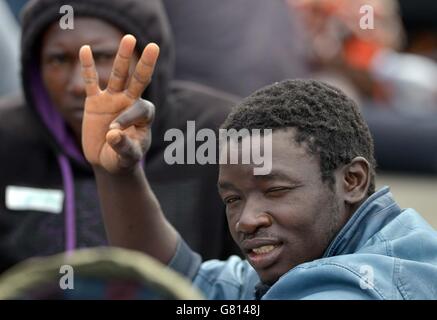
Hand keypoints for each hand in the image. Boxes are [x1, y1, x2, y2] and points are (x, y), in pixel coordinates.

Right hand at [79, 35, 158, 172]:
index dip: (128, 117)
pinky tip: (85, 50)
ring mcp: (113, 100)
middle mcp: (130, 103)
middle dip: (145, 65)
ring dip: (122, 58)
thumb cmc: (122, 159)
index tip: (114, 132)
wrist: (108, 161)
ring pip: (118, 76)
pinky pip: (91, 82)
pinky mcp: (95, 102)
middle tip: (154, 47)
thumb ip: (124, 147)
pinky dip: (88, 68)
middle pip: (139, 81)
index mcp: (143, 117)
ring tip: (128, 39)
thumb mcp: (126, 158)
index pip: (141, 108)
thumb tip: (113, 134)